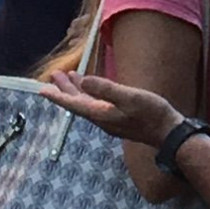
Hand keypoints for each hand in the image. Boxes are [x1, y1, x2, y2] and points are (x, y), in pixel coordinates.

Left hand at [38, 67, 177, 144]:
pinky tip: (92, 90)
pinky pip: (96, 105)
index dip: (58, 95)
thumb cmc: (151, 114)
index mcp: (100, 114)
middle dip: (65, 89)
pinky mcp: (118, 119)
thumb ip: (106, 89)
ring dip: (77, 90)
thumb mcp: (129, 97)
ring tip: (70, 77)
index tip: (42, 89)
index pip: (73, 103)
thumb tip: (84, 81)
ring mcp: (109, 120)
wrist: (168, 133)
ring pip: (86, 104)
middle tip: (54, 75)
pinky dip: (90, 94)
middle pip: (77, 103)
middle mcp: (101, 118)